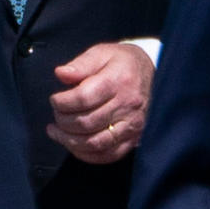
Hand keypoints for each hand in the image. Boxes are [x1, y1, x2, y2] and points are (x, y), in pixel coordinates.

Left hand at [47, 40, 156, 163]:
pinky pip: (108, 155)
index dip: (62, 102)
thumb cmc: (123, 64)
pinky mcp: (134, 139)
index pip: (83, 98)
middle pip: (86, 123)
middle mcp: (127, 105)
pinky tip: (73, 145)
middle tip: (56, 114)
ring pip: (95, 143)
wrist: (155, 75)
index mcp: (118, 80)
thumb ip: (81, 64)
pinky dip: (86, 154)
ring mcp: (132, 125)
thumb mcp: (102, 53)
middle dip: (63, 121)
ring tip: (56, 131)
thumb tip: (61, 74)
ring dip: (69, 141)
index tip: (55, 99)